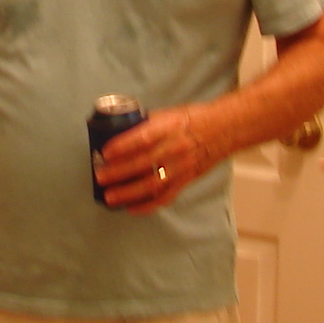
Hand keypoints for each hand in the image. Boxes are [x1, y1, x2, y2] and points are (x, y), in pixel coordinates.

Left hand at [95, 105, 219, 213]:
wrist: (223, 130)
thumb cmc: (192, 119)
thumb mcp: (168, 114)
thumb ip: (145, 124)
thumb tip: (118, 132)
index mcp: (169, 127)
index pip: (143, 137)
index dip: (123, 146)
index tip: (105, 153)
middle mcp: (175, 148)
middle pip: (144, 163)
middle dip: (119, 172)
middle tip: (100, 177)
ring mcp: (181, 167)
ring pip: (152, 184)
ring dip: (129, 193)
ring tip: (110, 197)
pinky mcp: (186, 180)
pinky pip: (165, 197)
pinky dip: (147, 205)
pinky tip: (131, 208)